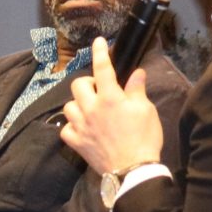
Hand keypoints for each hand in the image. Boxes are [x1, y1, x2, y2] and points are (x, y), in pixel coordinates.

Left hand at [62, 37, 164, 175]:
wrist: (133, 169)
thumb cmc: (144, 138)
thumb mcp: (146, 110)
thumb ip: (137, 89)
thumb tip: (136, 73)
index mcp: (110, 97)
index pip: (102, 68)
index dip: (99, 52)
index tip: (98, 42)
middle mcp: (91, 108)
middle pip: (78, 84)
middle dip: (88, 82)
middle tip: (99, 89)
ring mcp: (81, 126)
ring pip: (68, 106)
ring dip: (78, 104)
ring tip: (90, 108)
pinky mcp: (76, 142)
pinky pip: (66, 129)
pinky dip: (72, 126)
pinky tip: (82, 127)